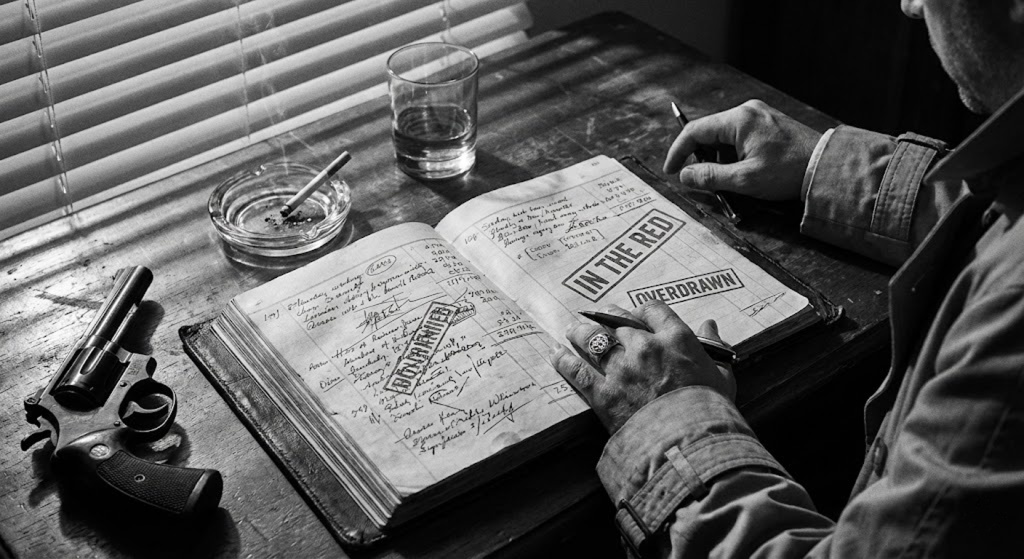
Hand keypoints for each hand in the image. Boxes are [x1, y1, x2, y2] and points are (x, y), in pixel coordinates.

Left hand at [549, 301, 735, 433]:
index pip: (653, 310)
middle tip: (597, 317)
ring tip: (572, 331)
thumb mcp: (722, 376)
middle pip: (617, 320)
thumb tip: (709, 326)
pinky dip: (564, 360)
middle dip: (605, 317)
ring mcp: (621, 369)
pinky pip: (577, 370)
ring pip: (592, 339)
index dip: (641, 310)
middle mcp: (645, 346)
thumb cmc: (712, 413)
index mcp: (676, 339)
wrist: (690, 446)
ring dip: (580, 333)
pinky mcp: (603, 393)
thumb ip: (714, 348)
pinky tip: (555, 354)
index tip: (635, 315)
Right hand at [663, 99, 821, 200]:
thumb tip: (684, 175)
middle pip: (708, 132)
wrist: (827, 167)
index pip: (695, 131)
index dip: (678, 152)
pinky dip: (731, 154)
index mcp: (738, 119)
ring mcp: (759, 115)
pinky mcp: (768, 124)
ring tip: (726, 180)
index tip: (671, 171)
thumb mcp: (744, 180)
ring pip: (723, 136)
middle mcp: (747, 111)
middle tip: (699, 181)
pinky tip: (740, 171)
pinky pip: (738, 137)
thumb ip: (710, 177)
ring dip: (717, 158)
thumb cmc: (788, 171)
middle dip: (699, 158)